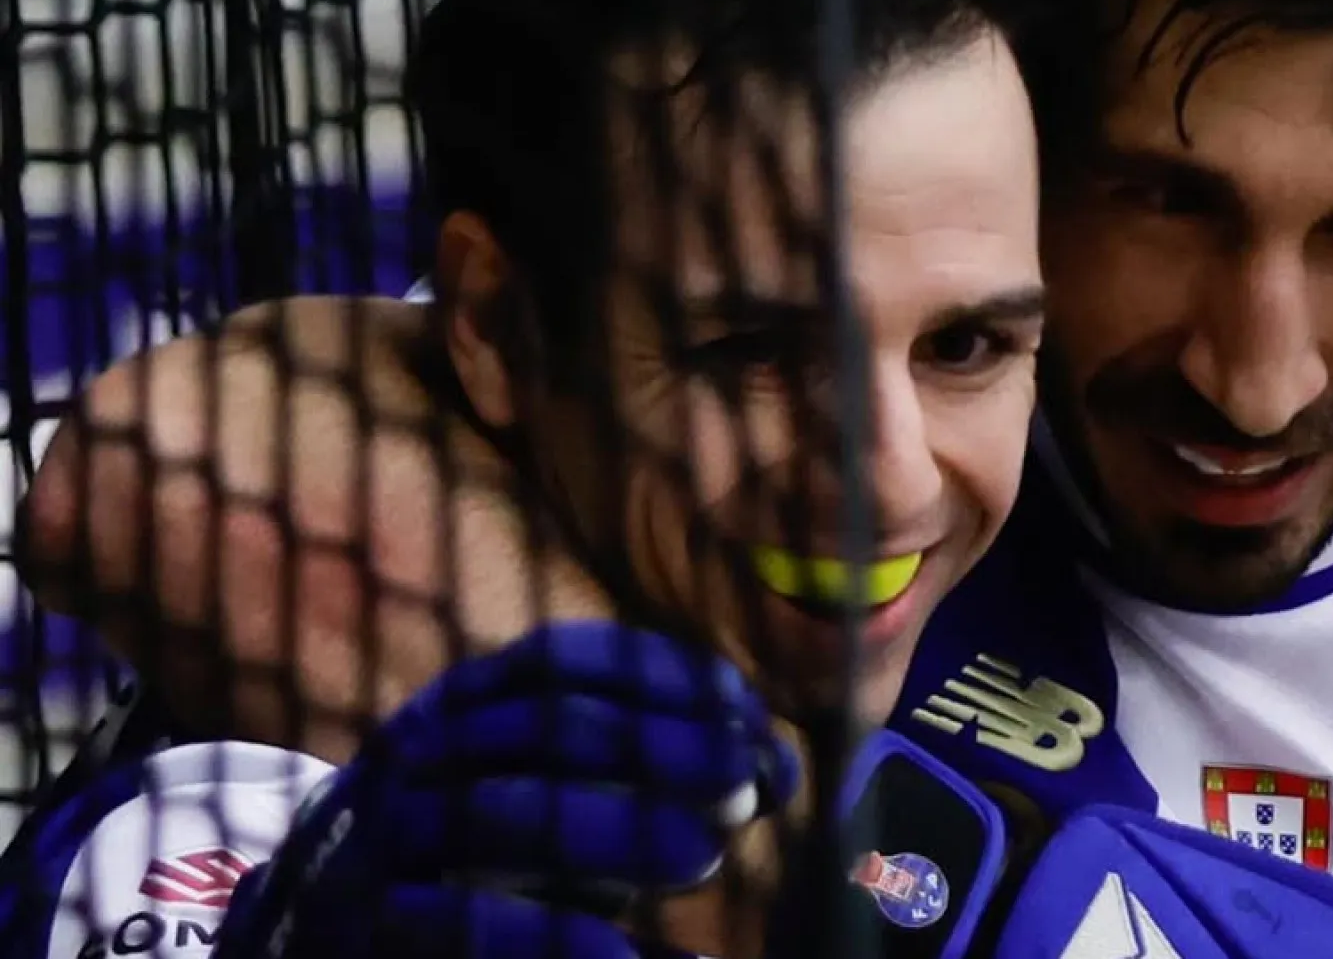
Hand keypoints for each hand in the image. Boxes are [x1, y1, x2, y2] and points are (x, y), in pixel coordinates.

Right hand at [211, 621, 798, 958]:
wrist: (301, 937)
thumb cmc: (464, 867)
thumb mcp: (552, 806)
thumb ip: (646, 782)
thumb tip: (774, 771)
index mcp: (458, 707)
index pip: (562, 659)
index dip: (663, 678)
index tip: (751, 715)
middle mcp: (415, 754)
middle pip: (545, 725)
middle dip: (659, 748)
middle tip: (748, 786)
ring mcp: (380, 839)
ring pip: (499, 813)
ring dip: (613, 828)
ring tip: (706, 855)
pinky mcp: (365, 928)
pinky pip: (456, 926)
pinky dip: (550, 938)